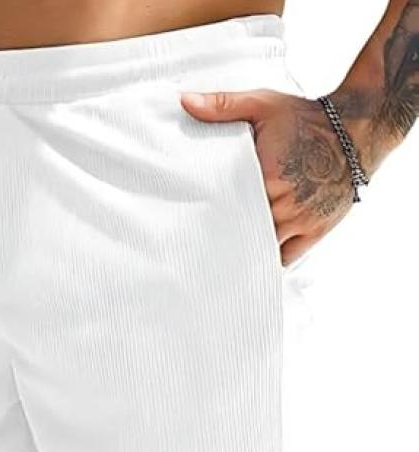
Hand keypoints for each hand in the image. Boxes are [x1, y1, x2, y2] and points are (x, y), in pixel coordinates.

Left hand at [181, 90, 361, 265]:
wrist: (358, 129)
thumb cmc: (307, 118)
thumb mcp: (263, 104)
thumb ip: (222, 106)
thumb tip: (185, 101)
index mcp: (268, 178)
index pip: (228, 208)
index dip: (210, 215)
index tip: (194, 219)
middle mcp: (285, 204)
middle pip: (244, 231)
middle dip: (226, 234)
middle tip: (204, 240)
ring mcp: (302, 220)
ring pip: (264, 248)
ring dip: (247, 248)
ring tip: (226, 250)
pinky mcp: (317, 230)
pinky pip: (288, 257)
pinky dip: (271, 258)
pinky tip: (255, 255)